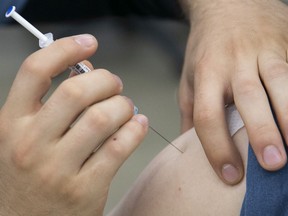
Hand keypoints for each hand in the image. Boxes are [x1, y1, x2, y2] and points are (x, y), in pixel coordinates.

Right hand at [0, 35, 147, 214]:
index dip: (65, 49)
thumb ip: (52, 103)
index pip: (35, 71)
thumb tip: (88, 69)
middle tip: (115, 84)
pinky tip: (137, 124)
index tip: (89, 43)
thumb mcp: (25, 136)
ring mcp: (57, 169)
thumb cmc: (29, 174)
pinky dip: (135, 129)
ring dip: (123, 105)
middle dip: (106, 80)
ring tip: (126, 107)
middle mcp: (30, 144)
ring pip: (103, 117)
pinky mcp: (85, 189)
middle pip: (77, 90)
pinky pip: (119, 146)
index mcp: (10, 124)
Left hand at [179, 0, 287, 183]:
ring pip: (281, 83)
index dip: (215, 146)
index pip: (207, 114)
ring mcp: (263, 53)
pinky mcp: (284, 46)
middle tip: (272, 165)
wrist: (227, 4)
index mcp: (207, 73)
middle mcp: (234, 63)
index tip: (228, 174)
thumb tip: (186, 147)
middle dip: (261, 132)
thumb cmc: (206, 49)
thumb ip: (189, 112)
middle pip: (247, 98)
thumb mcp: (189, 78)